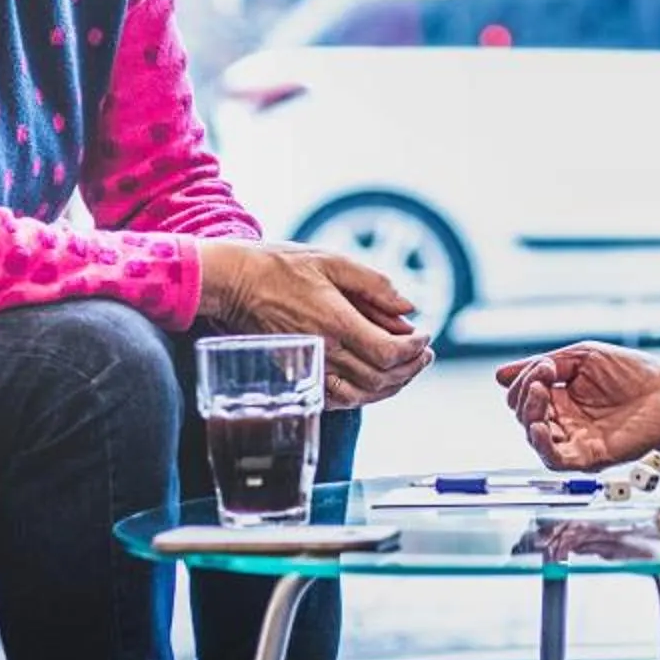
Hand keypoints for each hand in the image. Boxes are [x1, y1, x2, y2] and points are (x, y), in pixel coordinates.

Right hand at [199, 239, 431, 406]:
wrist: (233, 283)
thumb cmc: (280, 266)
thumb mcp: (332, 260)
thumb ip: (374, 284)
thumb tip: (409, 307)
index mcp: (336, 322)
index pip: (389, 352)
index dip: (415, 349)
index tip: (425, 335)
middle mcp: (324, 351)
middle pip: (381, 378)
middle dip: (411, 368)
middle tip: (425, 353)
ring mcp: (309, 368)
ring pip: (362, 395)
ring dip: (392, 386)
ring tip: (407, 369)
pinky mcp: (298, 375)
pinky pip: (337, 399)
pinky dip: (364, 395)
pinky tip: (374, 382)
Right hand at [493, 342, 659, 469]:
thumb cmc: (633, 372)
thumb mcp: (582, 358)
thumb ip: (543, 366)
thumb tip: (500, 376)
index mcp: (561, 399)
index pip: (523, 397)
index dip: (524, 382)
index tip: (544, 366)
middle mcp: (565, 422)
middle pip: (524, 417)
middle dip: (525, 396)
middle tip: (542, 379)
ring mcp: (576, 441)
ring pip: (535, 440)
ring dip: (529, 418)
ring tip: (539, 396)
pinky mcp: (590, 457)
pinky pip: (556, 461)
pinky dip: (543, 447)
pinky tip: (541, 428)